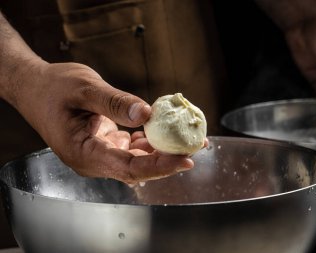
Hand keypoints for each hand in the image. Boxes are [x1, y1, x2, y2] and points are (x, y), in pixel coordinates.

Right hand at [15, 61, 194, 183]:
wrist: (34, 87)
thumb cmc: (53, 88)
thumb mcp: (84, 89)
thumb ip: (114, 103)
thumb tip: (146, 114)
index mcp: (84, 153)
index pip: (129, 168)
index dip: (159, 166)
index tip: (186, 160)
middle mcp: (93, 159)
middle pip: (137, 167)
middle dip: (168, 159)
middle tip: (197, 145)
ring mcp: (99, 153)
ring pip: (137, 159)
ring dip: (162, 150)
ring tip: (188, 138)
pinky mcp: (104, 144)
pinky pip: (132, 148)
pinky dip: (149, 140)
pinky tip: (163, 130)